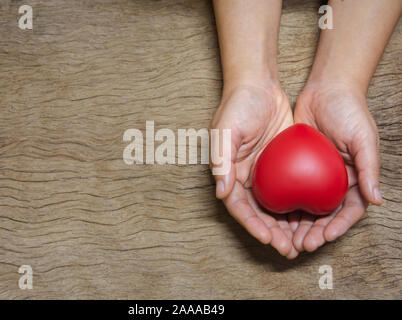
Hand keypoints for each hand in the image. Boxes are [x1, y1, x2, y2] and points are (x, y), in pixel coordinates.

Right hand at [211, 84, 298, 258]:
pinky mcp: (281, 164)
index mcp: (229, 173)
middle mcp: (245, 177)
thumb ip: (221, 161)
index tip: (268, 239)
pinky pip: (289, 189)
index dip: (252, 224)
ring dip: (285, 225)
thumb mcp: (225, 131)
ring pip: (275, 206)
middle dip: (271, 232)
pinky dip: (297, 205)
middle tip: (288, 248)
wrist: (259, 84)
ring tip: (301, 242)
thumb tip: (221, 192)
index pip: (238, 206)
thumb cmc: (237, 105)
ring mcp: (264, 172)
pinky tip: (311, 216)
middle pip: (258, 212)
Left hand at [292, 82, 382, 251]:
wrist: (325, 90)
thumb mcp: (364, 139)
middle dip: (314, 232)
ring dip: (297, 224)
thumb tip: (376, 200)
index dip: (337, 227)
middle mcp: (334, 180)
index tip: (323, 237)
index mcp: (355, 179)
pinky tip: (274, 214)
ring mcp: (314, 175)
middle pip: (324, 214)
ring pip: (305, 206)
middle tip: (300, 244)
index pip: (347, 211)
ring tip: (285, 238)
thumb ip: (370, 168)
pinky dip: (284, 204)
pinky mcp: (296, 166)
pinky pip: (289, 189)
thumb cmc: (350, 112)